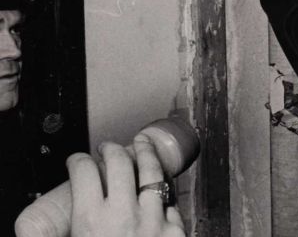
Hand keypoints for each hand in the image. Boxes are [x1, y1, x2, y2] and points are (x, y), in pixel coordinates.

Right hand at [67, 135, 185, 236]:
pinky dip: (164, 187)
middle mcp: (124, 217)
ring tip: (142, 143)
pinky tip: (161, 179)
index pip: (84, 173)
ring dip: (146, 153)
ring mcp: (154, 221)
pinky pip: (171, 199)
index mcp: (91, 223)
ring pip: (153, 171)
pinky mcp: (175, 231)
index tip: (77, 160)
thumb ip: (70, 225)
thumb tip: (49, 218)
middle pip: (120, 163)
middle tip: (107, 147)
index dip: (78, 161)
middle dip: (111, 148)